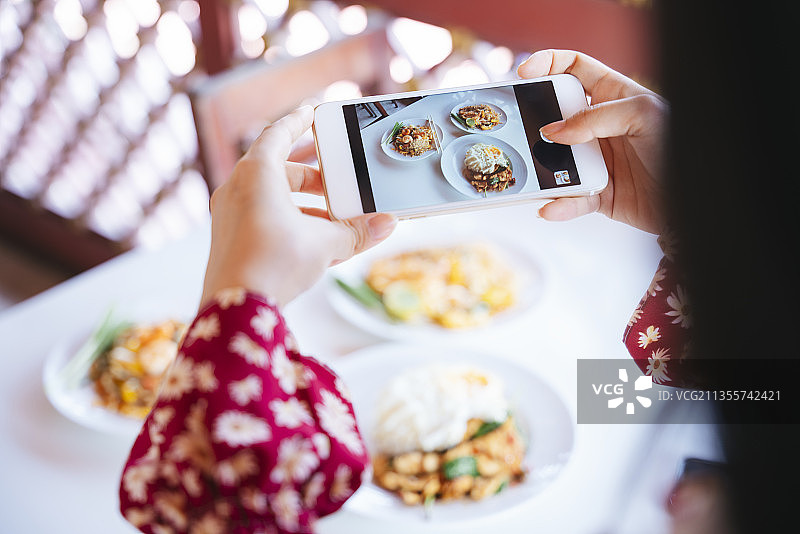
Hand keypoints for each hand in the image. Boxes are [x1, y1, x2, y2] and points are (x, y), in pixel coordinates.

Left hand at [200, 106, 396, 307]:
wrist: (235, 309)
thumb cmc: (275, 264)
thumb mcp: (325, 243)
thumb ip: (356, 231)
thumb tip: (387, 224)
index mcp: (256, 174)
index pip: (278, 134)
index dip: (298, 122)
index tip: (311, 112)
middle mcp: (236, 189)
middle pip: (277, 169)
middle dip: (310, 175)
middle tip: (335, 179)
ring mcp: (228, 215)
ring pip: (270, 197)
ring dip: (302, 203)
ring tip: (333, 219)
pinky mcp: (229, 240)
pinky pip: (262, 218)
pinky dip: (288, 221)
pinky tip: (314, 243)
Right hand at [517, 49, 667, 233]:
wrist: (694, 199)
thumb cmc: (677, 145)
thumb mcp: (642, 113)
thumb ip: (595, 117)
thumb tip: (554, 131)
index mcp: (612, 96)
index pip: (573, 68)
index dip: (548, 63)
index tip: (525, 73)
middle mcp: (600, 126)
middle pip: (554, 116)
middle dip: (533, 121)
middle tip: (518, 128)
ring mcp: (596, 159)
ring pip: (555, 161)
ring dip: (542, 170)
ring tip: (533, 176)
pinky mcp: (598, 193)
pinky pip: (570, 198)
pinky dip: (559, 204)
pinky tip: (551, 206)